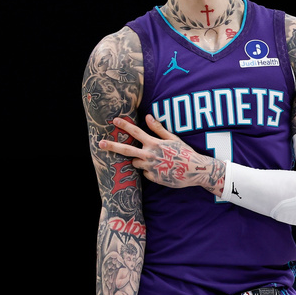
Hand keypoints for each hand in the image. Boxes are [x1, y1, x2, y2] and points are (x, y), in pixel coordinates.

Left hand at [99, 115, 222, 192]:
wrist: (194, 171)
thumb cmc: (185, 153)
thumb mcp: (173, 138)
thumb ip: (158, 128)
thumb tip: (147, 116)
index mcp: (154, 144)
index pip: (136, 133)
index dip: (125, 126)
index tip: (114, 121)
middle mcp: (149, 155)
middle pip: (126, 150)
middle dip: (112, 146)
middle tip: (100, 144)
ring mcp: (150, 168)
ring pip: (135, 163)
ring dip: (139, 161)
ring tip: (154, 160)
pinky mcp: (152, 178)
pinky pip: (145, 173)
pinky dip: (149, 171)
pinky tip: (161, 169)